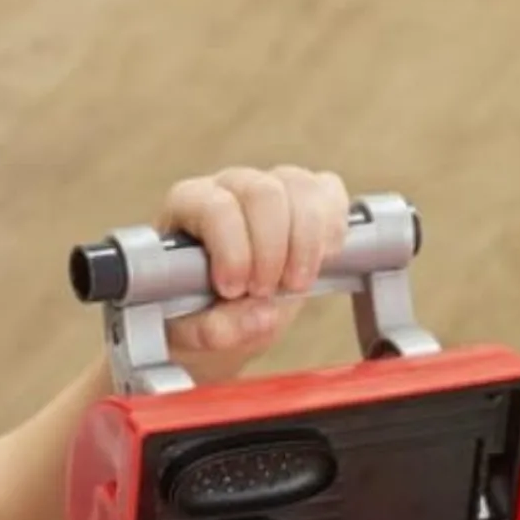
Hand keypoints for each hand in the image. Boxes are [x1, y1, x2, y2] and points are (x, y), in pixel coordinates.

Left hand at [156, 165, 350, 371]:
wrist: (223, 317)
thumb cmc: (198, 317)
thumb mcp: (192, 335)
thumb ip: (214, 330)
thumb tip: (263, 316)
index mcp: (188, 207)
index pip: (215, 208)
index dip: (232, 250)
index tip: (234, 290)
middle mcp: (229, 187)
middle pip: (263, 193)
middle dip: (272, 251)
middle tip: (265, 293)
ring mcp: (271, 184)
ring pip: (301, 189)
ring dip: (305, 244)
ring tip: (294, 285)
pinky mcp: (307, 194)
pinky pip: (328, 193)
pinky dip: (331, 230)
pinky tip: (319, 262)